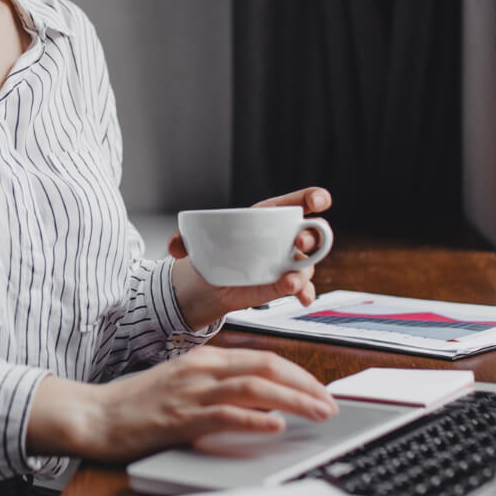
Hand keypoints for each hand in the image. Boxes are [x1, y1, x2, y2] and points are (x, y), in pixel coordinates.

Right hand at [26, 348, 338, 462]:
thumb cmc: (138, 404)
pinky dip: (254, 420)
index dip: (298, 373)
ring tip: (319, 412)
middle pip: (266, 367)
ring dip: (293, 400)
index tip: (320, 389)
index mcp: (205, 358)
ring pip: (254, 387)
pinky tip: (275, 426)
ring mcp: (192, 391)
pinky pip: (225, 415)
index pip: (264, 358)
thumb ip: (220, 387)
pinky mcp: (181, 416)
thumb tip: (263, 401)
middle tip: (331, 402)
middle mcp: (202, 368)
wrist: (95, 414)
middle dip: (305, 384)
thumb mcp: (184, 384)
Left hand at [168, 186, 332, 328]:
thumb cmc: (212, 250)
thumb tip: (175, 244)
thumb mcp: (194, 241)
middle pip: (310, 233)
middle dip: (312, 235)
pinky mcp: (282, 285)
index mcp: (268, 217)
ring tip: (291, 279)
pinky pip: (301, 288)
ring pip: (307, 264)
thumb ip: (182, 239)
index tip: (320, 200)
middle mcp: (284, 239)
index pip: (297, 203)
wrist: (208, 282)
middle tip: (299, 241)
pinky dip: (303, 292)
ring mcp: (286, 263)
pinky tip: (301, 297)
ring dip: (304, 271)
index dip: (313, 197)